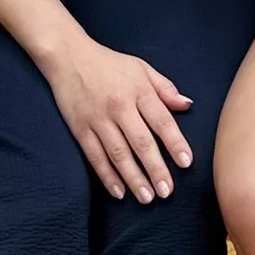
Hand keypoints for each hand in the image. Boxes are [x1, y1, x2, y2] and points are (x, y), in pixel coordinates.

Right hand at [44, 37, 194, 202]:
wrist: (67, 56)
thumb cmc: (109, 63)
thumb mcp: (141, 67)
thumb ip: (165, 88)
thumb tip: (187, 105)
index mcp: (138, 90)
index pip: (162, 121)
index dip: (175, 143)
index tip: (187, 163)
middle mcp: (119, 106)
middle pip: (141, 142)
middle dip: (156, 169)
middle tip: (167, 192)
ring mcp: (98, 119)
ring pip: (118, 154)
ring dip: (134, 178)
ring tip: (147, 198)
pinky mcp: (80, 129)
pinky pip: (95, 156)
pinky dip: (107, 176)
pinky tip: (119, 192)